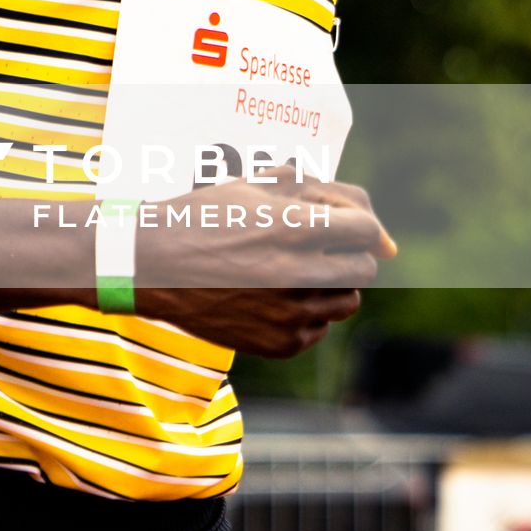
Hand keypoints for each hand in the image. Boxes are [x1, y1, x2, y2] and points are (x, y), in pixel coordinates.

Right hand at [132, 169, 394, 356]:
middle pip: (363, 269)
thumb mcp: (256, 187)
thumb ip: (318, 196)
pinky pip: (319, 330)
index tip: (343, 225)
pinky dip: (308, 314)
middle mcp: (292, 273)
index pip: (365, 230)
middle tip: (318, 248)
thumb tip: (378, 230)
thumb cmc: (205, 215)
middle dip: (349, 254)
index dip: (358, 224)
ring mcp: (286, 314)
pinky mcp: (278, 343)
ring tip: (295, 271)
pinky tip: (275, 296)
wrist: (152, 265)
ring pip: (347, 302)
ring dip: (332, 285)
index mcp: (290, 227)